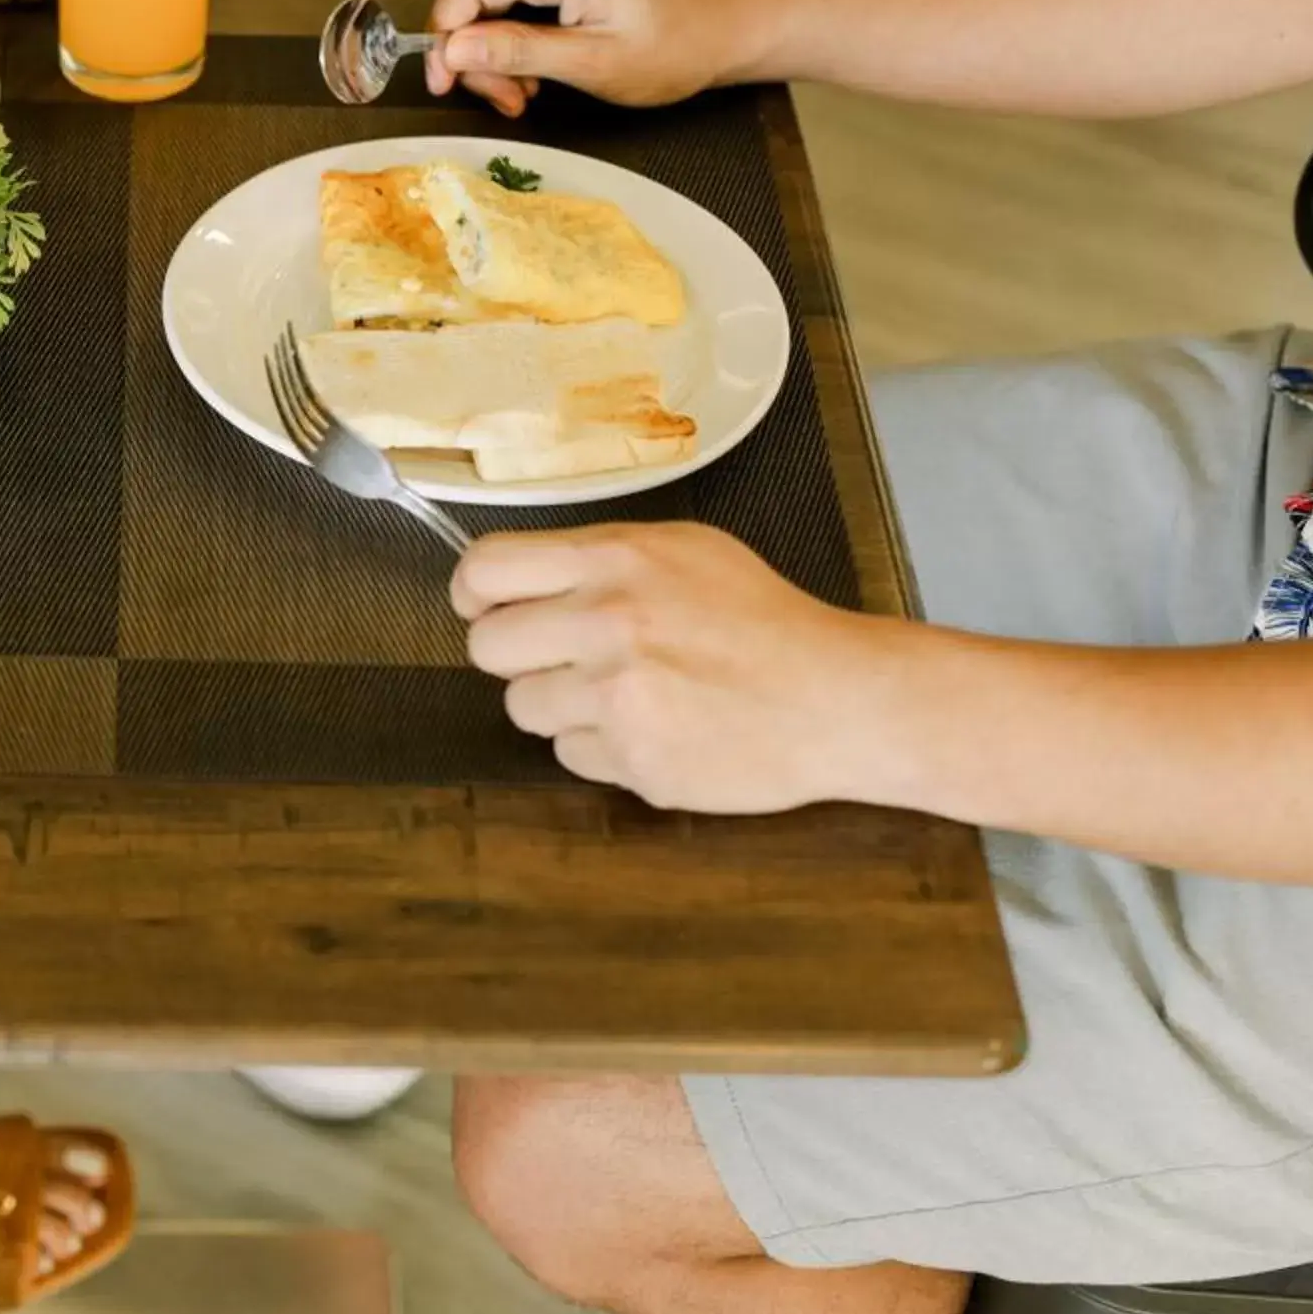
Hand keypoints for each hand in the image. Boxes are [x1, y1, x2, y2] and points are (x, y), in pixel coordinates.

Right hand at [423, 0, 774, 117]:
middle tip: (508, 101)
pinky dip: (514, 36)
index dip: (443, 39)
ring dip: (496, 51)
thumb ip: (517, 53)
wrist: (722, 25)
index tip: (444, 86)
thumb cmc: (673, 45)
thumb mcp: (592, 63)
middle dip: (477, 55)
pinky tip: (537, 67)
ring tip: (528, 91)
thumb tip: (452, 52)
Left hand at [453, 521, 903, 811]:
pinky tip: (656, 729)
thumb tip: (512, 580)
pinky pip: (571, 755)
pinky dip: (603, 748)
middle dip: (518, 655)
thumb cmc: (765, 621)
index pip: (486, 567)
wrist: (838, 698)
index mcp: (616, 560)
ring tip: (627, 694)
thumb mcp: (684, 552)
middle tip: (564, 657)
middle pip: (488, 646)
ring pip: (524, 707)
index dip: (473, 592)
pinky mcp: (635, 761)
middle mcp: (607, 623)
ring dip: (561, 706)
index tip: (483, 606)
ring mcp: (618, 697)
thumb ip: (597, 561)